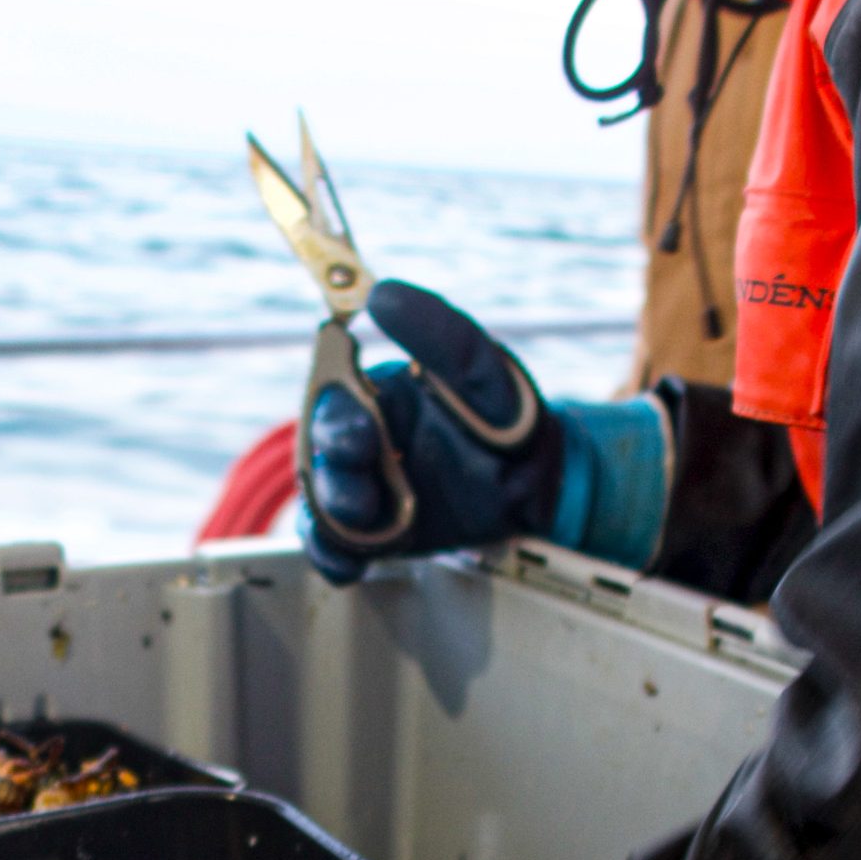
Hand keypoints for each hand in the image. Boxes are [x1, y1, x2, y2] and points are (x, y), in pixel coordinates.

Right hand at [299, 280, 671, 584]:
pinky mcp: (374, 535)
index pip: (333, 401)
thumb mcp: (483, 370)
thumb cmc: (504, 417)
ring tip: (362, 523)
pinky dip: (333, 557)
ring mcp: (362, 491)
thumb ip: (440, 334)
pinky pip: (338, 547)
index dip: (335, 416)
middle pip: (321, 457)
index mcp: (372, 397)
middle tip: (360, 486)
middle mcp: (358, 443)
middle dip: (334, 472)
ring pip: (323, 505)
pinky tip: (347, 564)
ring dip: (332, 518)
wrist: (539, 485)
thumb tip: (381, 295)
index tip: (360, 427)